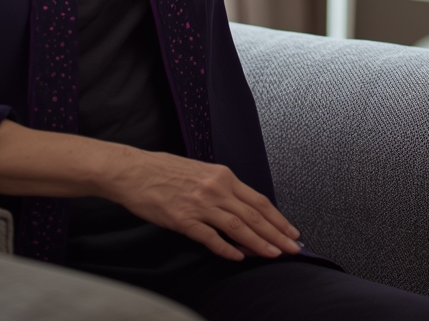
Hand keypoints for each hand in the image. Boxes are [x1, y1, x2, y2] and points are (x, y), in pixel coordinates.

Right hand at [104, 149, 300, 260]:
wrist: (134, 171)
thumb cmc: (165, 170)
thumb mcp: (201, 172)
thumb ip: (222, 189)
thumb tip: (242, 211)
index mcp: (222, 175)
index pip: (259, 200)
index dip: (278, 218)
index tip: (292, 231)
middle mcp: (216, 188)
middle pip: (253, 214)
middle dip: (276, 233)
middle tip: (293, 248)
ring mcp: (200, 204)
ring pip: (237, 226)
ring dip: (258, 243)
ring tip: (274, 255)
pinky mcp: (183, 219)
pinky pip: (210, 237)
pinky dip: (226, 248)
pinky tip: (239, 257)